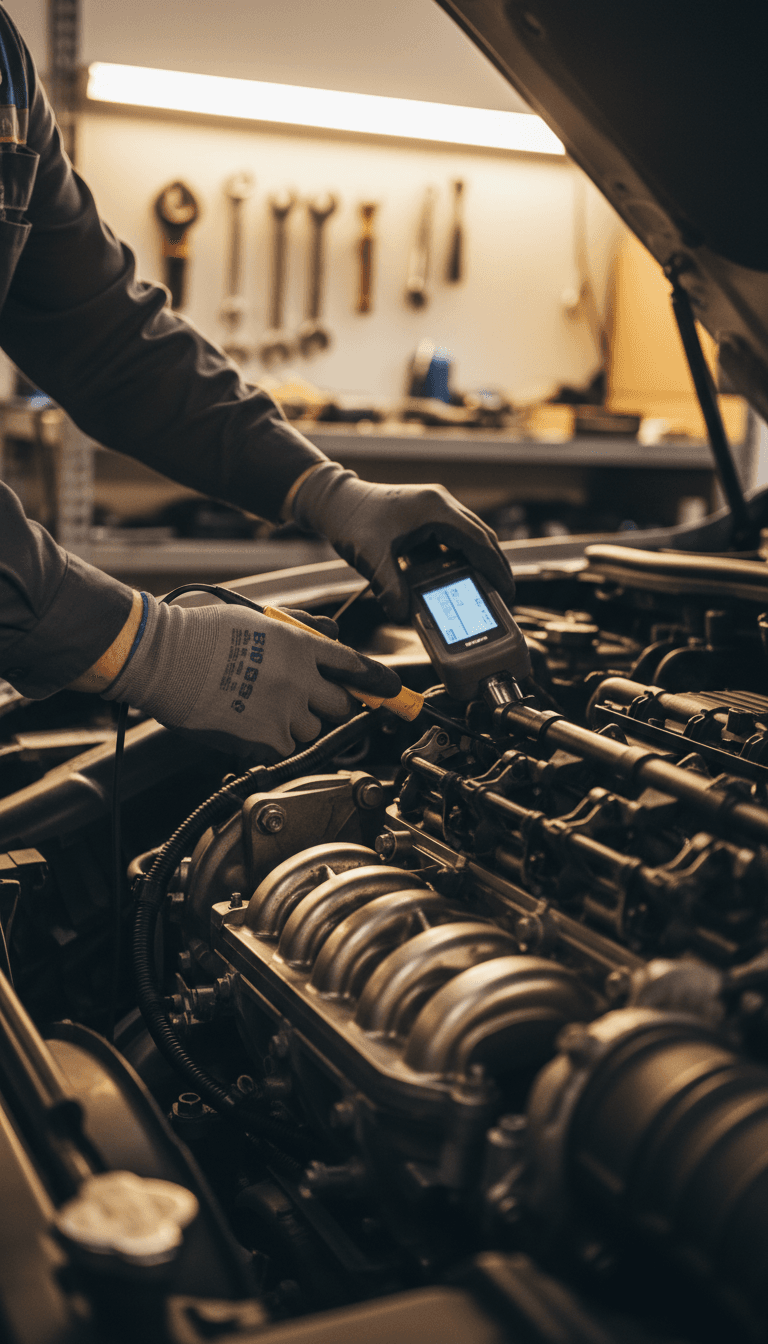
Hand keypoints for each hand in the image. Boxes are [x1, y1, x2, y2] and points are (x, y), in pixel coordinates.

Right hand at [102, 595, 400, 757]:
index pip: (353, 665)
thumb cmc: (199, 632)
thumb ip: (299, 627)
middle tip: (305, 700)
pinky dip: (273, 742)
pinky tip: (249, 723)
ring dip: (297, 722)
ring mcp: (284, 710)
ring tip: (262, 707)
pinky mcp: (265, 738)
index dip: (376, 681)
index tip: (392, 692)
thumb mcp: (256, 616)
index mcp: (299, 644)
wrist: (163, 658)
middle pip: (340, 704)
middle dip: (329, 704)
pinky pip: (286, 747)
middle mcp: (299, 678)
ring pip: (312, 728)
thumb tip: (330, 633)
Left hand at [291, 463, 514, 621]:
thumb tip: (403, 616)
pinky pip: (451, 539)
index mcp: (436, 509)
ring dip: (477, 562)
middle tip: (503, 595)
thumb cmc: (351, 520)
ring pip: (468, 537)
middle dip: (494, 566)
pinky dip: (458, 559)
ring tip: (485, 589)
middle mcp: (440, 504)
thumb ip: (390, 588)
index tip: (506, 590)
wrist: (334, 501)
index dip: (496, 566)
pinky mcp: (425, 516)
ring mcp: (434, 508)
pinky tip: (456, 580)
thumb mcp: (371, 558)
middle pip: (481, 537)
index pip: (479, 540)